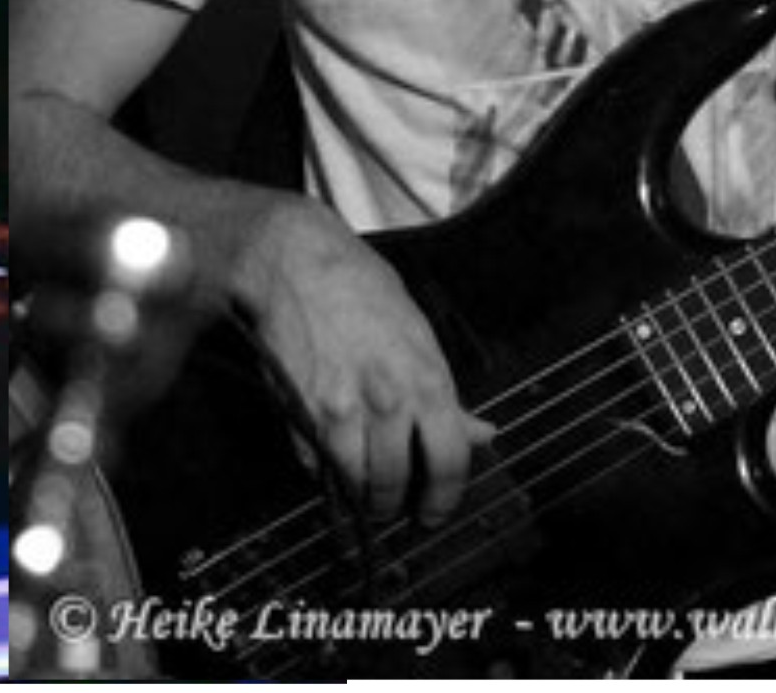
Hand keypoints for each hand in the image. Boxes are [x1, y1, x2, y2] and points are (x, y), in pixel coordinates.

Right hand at [214, 201, 493, 524]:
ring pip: (353, 482)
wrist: (294, 262)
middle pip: (395, 483)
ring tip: (363, 492)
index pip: (449, 462)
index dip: (445, 499)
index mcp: (425, 381)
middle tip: (393, 508)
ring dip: (359, 495)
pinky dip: (323, 470)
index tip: (435, 511)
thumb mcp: (419, 335)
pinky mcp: (296, 411)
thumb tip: (481, 434)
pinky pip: (313, 463)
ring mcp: (337, 409)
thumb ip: (446, 395)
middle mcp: (384, 401)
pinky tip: (331, 458)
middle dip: (394, 505)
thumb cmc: (361, 290)